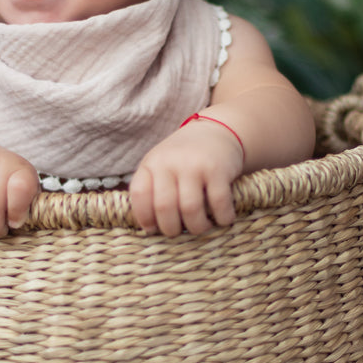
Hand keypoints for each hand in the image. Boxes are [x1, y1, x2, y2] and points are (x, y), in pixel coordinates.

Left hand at [129, 120, 244, 236]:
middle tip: (180, 232)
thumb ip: (153, 189)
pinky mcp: (218, 169)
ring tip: (201, 227)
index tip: (153, 229)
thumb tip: (150, 229)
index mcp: (151, 163)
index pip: (139, 194)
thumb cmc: (185, 157)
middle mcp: (170, 162)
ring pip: (190, 209)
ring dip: (197, 227)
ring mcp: (194, 165)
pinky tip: (223, 219)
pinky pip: (218, 203)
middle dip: (171, 229)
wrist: (217, 131)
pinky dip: (222, 218)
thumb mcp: (162, 164)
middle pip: (164, 207)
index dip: (144, 217)